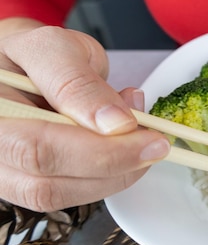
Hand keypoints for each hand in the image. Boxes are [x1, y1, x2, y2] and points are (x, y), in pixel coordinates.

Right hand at [0, 23, 169, 210]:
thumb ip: (80, 83)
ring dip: (114, 172)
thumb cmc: (29, 54)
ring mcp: (4, 175)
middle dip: (115, 166)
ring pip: (61, 196)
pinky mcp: (26, 184)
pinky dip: (105, 173)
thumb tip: (116, 123)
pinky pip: (69, 192)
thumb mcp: (55, 48)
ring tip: (136, 131)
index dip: (99, 150)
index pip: (37, 149)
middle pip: (48, 185)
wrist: (16, 65)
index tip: (147, 136)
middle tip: (156, 143)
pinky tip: (119, 143)